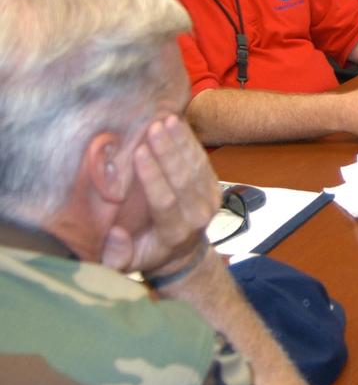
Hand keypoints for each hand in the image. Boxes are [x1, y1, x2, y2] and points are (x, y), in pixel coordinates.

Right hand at [100, 115, 219, 275]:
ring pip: (196, 165)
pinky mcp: (214, 186)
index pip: (165, 201)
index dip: (153, 176)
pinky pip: (203, 160)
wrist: (182, 254)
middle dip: (168, 151)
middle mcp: (198, 216)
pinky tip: (178, 123)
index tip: (139, 152)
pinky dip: (190, 141)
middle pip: (184, 178)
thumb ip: (117, 255)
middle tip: (153, 127)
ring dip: (181, 141)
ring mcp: (210, 199)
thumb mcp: (127, 265)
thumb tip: (116, 234)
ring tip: (166, 119)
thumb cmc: (147, 254)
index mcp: (175, 234)